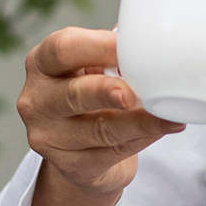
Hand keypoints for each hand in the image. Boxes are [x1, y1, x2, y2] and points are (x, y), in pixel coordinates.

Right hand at [18, 27, 183, 205]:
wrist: (82, 153)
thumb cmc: (91, 96)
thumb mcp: (93, 68)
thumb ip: (112, 55)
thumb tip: (147, 39)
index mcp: (41, 63)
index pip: (62, 49)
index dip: (99, 46)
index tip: (131, 46)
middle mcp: (36, 100)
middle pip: (74, 94)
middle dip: (107, 91)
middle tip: (134, 93)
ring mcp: (49, 137)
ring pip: (100, 129)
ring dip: (140, 121)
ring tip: (169, 114)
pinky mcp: (71, 166)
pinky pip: (114, 152)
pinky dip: (143, 138)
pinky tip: (164, 128)